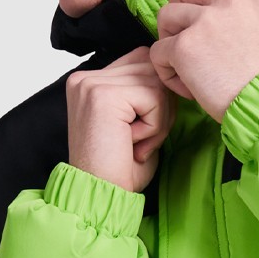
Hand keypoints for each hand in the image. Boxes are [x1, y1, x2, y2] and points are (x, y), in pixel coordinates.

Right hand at [65, 46, 175, 193]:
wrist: (100, 196)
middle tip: (142, 141)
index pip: (141, 61)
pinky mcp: (103, 95)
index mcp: (90, 81)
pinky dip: (155, 126)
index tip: (140, 131)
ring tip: (136, 143)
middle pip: (151, 67)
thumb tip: (172, 75)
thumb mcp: (136, 121)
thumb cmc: (119, 167)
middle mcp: (86, 78)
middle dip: (160, 106)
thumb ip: (146, 92)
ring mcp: (92, 84)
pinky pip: (154, 97)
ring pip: (156, 82)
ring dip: (158, 118)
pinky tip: (134, 144)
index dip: (155, 95)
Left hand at [148, 0, 258, 123]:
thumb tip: (210, 16)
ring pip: (166, 16)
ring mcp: (205, 19)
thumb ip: (242, 15)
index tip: (204, 28)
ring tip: (186, 68)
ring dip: (169, 41)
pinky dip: (166, 71)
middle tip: (185, 39)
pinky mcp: (185, 46)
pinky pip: (158, 51)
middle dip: (178, 10)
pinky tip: (186, 88)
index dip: (201, 2)